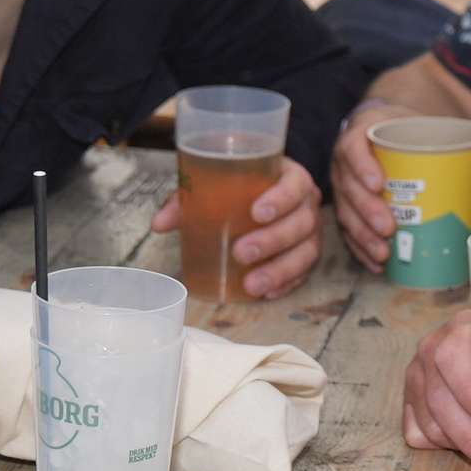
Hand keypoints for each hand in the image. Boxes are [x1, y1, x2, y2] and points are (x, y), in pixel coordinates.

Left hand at [148, 155, 324, 299]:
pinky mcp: (307, 254)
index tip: (256, 212)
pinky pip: (303, 272)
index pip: (293, 185)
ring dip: (280, 270)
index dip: (280, 199)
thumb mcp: (216, 182)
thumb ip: (189, 198)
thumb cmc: (242, 184)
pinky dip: (286, 284)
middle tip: (241, 253)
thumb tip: (159, 223)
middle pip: (300, 222)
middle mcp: (307, 204)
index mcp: (291, 177)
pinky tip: (266, 293)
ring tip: (252, 285)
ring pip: (305, 252)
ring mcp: (311, 231)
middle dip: (272, 240)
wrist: (265, 190)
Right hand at [329, 106, 400, 270]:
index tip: (379, 184)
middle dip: (367, 210)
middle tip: (388, 227)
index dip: (362, 167)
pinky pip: (347, 230)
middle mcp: (343, 163)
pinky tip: (376, 263)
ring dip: (364, 236)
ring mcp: (342, 187)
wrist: (376, 130)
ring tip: (383, 253)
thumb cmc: (401, 129)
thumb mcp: (414, 122)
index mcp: (358, 135)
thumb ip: (438, 137)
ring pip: (346, 213)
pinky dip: (361, 249)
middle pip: (349, 188)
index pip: (353, 148)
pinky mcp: (346, 206)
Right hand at [399, 310, 470, 452]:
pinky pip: (416, 429)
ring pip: (428, 418)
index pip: (454, 358)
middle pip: (438, 395)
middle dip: (466, 431)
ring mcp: (418, 375)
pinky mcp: (411, 399)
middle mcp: (433, 348)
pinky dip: (438, 443)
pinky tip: (461, 445)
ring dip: (456, 441)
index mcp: (465, 329)